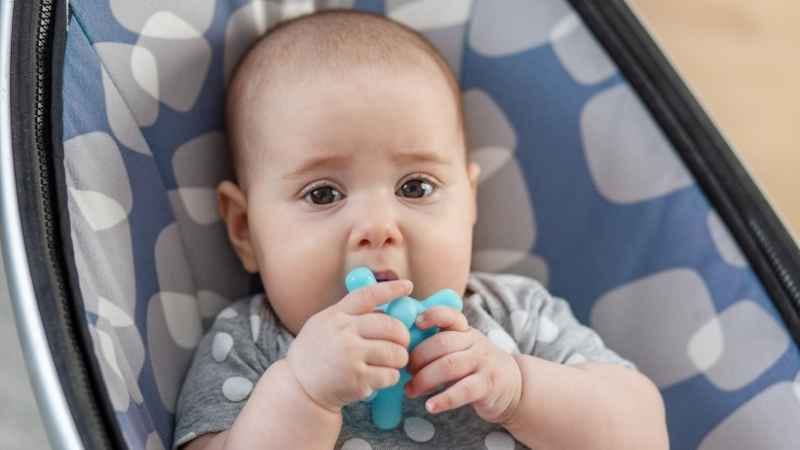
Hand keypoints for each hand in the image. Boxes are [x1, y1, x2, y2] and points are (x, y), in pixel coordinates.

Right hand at [286, 280, 412, 412]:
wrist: (299, 388)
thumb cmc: (316, 355)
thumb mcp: (324, 324)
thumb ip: (349, 315)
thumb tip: (386, 309)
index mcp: (336, 315)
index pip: (367, 295)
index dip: (390, 289)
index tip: (408, 286)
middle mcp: (344, 332)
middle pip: (391, 326)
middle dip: (403, 337)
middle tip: (401, 345)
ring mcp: (351, 356)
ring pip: (395, 353)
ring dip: (399, 360)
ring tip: (390, 364)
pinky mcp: (358, 379)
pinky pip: (390, 375)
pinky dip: (390, 378)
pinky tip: (379, 378)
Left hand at [405, 307, 522, 424]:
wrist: (512, 385)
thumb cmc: (475, 365)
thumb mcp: (461, 347)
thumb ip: (437, 344)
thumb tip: (400, 350)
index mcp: (465, 330)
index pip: (450, 315)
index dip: (433, 315)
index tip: (416, 322)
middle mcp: (475, 342)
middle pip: (442, 344)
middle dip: (418, 358)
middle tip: (405, 372)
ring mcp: (483, 363)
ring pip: (450, 366)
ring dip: (424, 379)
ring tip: (410, 391)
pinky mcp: (488, 385)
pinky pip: (463, 390)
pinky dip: (444, 399)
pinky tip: (430, 406)